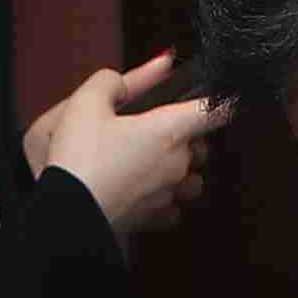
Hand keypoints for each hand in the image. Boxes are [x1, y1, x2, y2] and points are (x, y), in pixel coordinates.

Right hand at [24, 53, 227, 237]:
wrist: (68, 214)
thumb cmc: (78, 161)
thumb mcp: (86, 104)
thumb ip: (110, 82)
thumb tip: (123, 79)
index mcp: (168, 131)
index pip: (214, 111)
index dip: (225, 101)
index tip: (229, 98)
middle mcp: (177, 164)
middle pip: (201, 146)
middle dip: (187, 137)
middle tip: (155, 130)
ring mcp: (169, 194)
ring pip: (192, 180)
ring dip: (182, 171)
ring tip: (154, 163)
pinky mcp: (154, 218)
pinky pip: (173, 207)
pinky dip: (165, 200)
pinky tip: (145, 191)